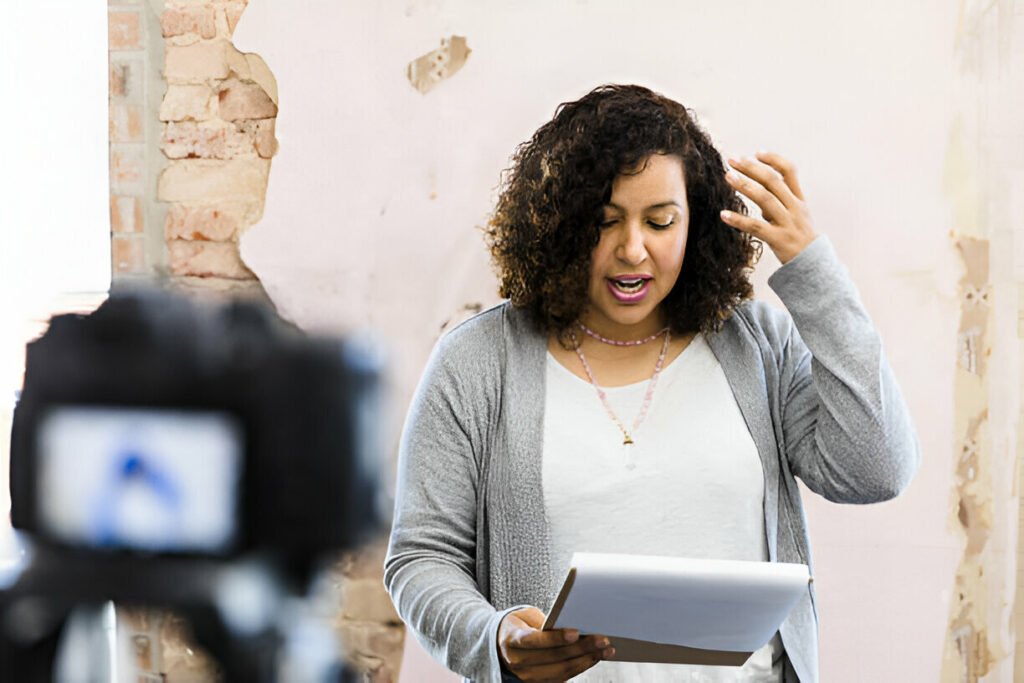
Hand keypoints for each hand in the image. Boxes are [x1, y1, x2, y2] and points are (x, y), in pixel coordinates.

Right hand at [497, 606, 613, 681]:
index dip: (556, 638)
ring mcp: (528, 676)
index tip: (576, 632)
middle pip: (554, 658)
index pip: (535, 641)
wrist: (501, 644)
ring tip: (605, 650)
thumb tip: (575, 623)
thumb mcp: (526, 617)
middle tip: (603, 639)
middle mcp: (518, 661)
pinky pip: (563, 678)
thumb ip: (546, 622)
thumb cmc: (520, 625)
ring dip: (586, 660)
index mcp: (513, 640)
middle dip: (581, 648)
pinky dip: (581, 667)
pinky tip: (595, 658)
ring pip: (562, 671)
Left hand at [720, 152, 816, 263]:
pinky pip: (756, 227)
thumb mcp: (796, 214)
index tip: (756, 153)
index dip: (773, 159)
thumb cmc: (799, 237)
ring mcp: (787, 223)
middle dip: (752, 168)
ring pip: (766, 199)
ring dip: (745, 186)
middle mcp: (794, 207)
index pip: (789, 171)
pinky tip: (724, 215)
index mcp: (798, 199)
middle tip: (732, 160)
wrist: (814, 264)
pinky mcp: (779, 239)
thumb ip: (779, 200)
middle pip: (773, 181)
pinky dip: (739, 220)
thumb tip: (755, 186)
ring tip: (727, 177)